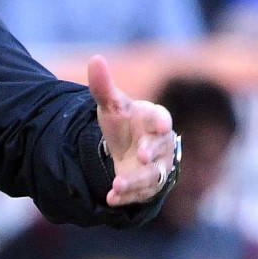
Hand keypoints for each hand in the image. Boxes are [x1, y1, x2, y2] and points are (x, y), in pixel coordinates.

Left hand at [87, 55, 176, 206]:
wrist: (127, 147)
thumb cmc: (124, 121)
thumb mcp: (111, 105)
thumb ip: (103, 86)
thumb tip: (95, 59)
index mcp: (153, 119)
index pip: (160, 118)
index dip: (161, 121)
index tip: (162, 124)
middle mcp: (159, 144)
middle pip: (160, 148)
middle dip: (152, 152)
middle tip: (142, 155)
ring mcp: (156, 167)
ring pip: (152, 176)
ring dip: (136, 181)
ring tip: (116, 185)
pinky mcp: (147, 185)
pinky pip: (140, 193)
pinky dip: (126, 197)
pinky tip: (110, 199)